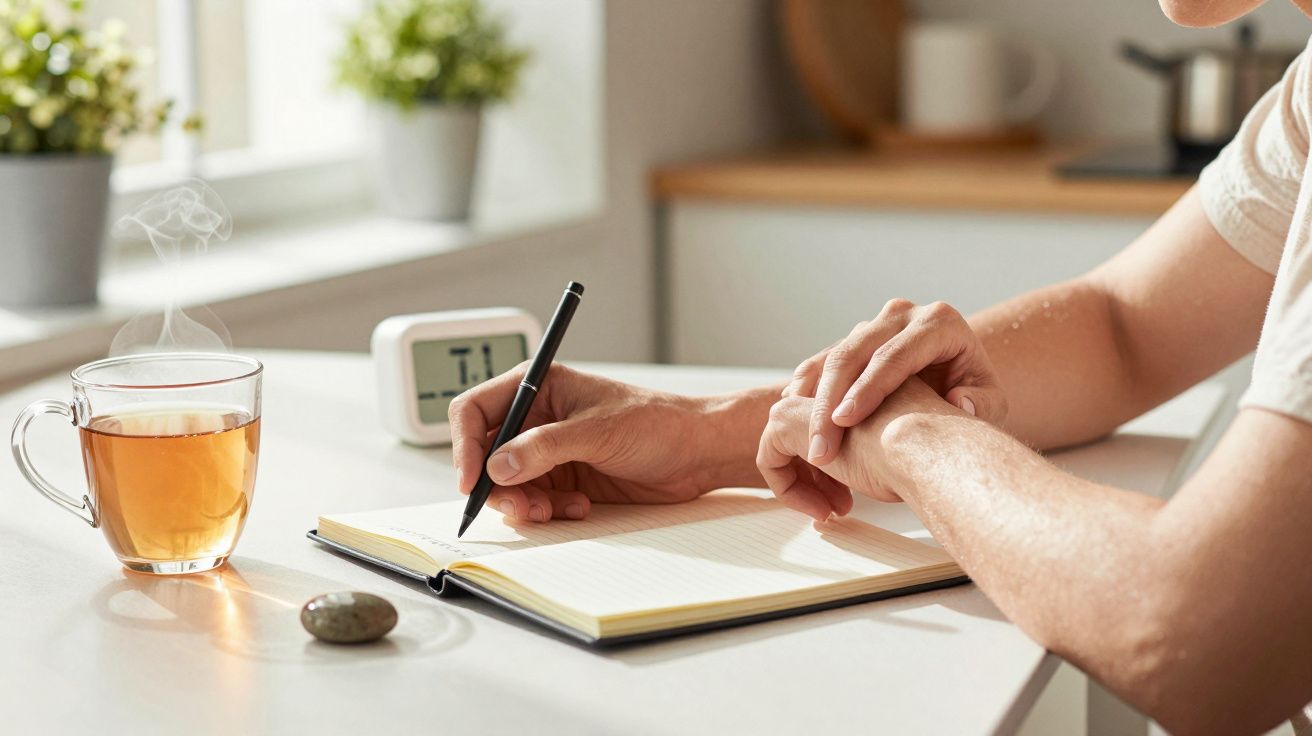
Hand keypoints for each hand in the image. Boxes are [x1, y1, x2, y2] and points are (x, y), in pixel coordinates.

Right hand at [448, 363, 719, 521]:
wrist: (697, 452)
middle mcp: (537, 417)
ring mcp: (549, 450)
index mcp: (538, 386)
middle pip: (486, 455)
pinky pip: (535, 500)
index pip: (475, 411)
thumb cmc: (657, 422)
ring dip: (524, 503)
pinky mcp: (564, 477)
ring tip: (553, 510)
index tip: (472, 479)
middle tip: (522, 507)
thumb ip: (544, 448)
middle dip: (497, 485)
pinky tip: (579, 506)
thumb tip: (497, 465)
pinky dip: (548, 510)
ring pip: (508, 484)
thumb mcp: (597, 431)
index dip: (465, 445)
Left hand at [758, 377, 954, 519]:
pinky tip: (819, 509)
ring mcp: (806, 398)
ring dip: (809, 484)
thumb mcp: (906, 440)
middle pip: (813, 436)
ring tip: (833, 511)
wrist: (924, 445)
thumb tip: (870, 464)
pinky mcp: (784, 417)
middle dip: (825, 476)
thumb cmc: (931, 450)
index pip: (838, 426)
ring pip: (790, 447)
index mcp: (865, 382)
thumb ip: (885, 441)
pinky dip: (788, 489)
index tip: (858, 493)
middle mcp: (834, 384)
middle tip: (843, 505)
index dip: (844, 464)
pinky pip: (771, 460)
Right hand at [786, 299, 1005, 466]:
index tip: (845, 422)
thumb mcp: (991, 401)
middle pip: (856, 352)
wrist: (960, 375)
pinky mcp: (856, 337)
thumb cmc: (975, 393)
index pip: (895, 356)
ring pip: (834, 355)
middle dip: (831, 400)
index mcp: (939, 322)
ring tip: (802, 436)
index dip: (867, 389)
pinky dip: (807, 385)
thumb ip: (982, 404)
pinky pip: (824, 358)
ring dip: (813, 398)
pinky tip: (792, 411)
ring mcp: (876, 323)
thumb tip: (958, 401)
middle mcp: (903, 314)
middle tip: (818, 445)